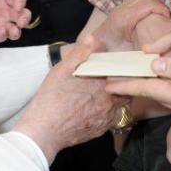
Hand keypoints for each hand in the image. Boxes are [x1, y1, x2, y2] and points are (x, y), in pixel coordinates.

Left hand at [0, 0, 31, 42]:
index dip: (21, 0)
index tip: (18, 5)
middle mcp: (2, 9)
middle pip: (22, 13)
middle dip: (25, 17)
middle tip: (21, 20)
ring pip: (16, 27)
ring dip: (18, 30)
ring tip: (13, 30)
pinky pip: (2, 37)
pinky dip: (4, 36)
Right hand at [14, 39, 129, 162]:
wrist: (44, 131)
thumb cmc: (51, 99)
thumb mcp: (61, 70)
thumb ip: (79, 54)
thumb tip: (92, 39)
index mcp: (101, 83)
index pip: (122, 72)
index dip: (122, 67)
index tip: (119, 64)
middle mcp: (109, 101)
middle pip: (126, 88)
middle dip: (123, 82)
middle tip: (116, 77)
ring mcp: (107, 117)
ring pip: (123, 104)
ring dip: (119, 96)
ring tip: (108, 91)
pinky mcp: (102, 130)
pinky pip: (115, 118)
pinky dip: (112, 111)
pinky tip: (100, 107)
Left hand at [85, 0, 170, 50]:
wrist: (92, 51)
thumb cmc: (107, 56)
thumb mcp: (115, 58)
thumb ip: (114, 54)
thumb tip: (98, 42)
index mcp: (125, 17)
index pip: (149, 3)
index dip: (162, 10)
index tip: (168, 21)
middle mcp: (122, 8)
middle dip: (159, 6)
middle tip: (164, 20)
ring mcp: (121, 6)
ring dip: (153, 3)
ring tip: (157, 18)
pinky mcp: (121, 7)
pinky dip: (145, 1)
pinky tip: (147, 16)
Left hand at [105, 29, 170, 123]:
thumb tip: (154, 64)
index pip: (148, 88)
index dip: (126, 85)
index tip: (107, 84)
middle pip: (152, 93)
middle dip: (132, 86)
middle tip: (112, 80)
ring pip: (163, 95)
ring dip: (146, 87)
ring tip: (130, 79)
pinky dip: (161, 89)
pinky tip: (159, 82)